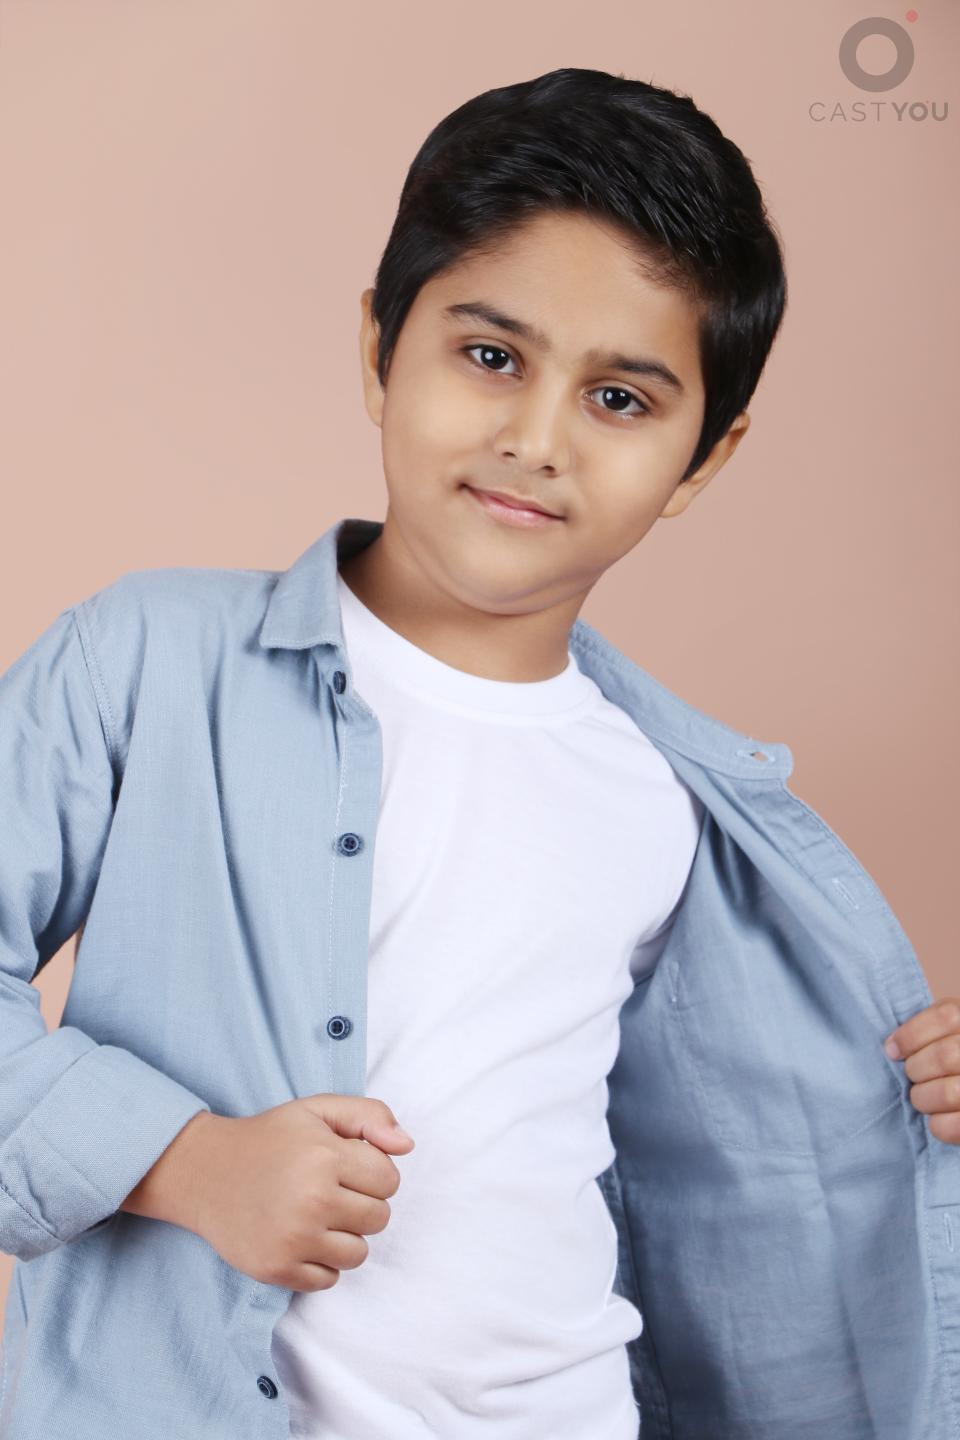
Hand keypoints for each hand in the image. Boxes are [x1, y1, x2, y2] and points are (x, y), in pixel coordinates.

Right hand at [122, 1094, 415, 1290]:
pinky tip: (301, 1237)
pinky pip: (329, 1279)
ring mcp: (293, 1240)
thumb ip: (370, 1115)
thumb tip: (407, 1146)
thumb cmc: (270, 1139)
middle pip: (379, 1218)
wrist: (204, 1172)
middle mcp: (312, 1201)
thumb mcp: (318, 1109)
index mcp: (325, 1157)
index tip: (346, 1166)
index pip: (390, 1180)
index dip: (372, 1171)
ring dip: (346, 1236)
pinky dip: (321, 1262)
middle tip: (330, 1190)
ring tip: (317, 1214)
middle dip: (362, 1203)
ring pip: (359, 1253)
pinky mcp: (277, 1269)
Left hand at [884, 998, 959, 1144]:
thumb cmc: (952, 1059)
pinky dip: (938, 1125)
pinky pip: (954, 1126)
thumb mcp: (947, 1034)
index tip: (892, 1050)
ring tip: (921, 1098)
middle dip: (916, 1069)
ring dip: (923, 1098)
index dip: (911, 1034)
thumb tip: (892, 1048)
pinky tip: (936, 1119)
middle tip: (911, 1076)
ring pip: (950, 1092)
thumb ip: (929, 1032)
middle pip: (945, 1055)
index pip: (947, 1016)